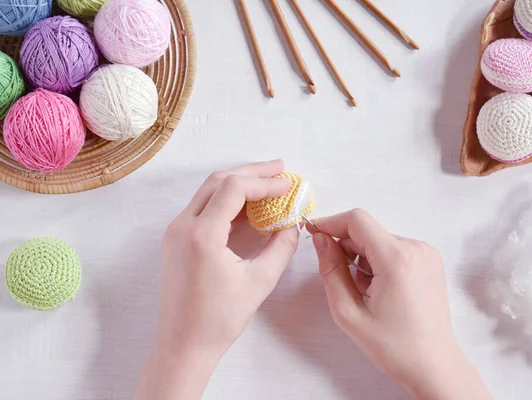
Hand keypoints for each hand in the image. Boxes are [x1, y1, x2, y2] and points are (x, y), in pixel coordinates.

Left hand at [136, 160, 299, 399]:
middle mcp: (182, 226)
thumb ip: (281, 248)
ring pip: (208, 191)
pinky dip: (226, 199)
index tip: (288, 184)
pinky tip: (248, 204)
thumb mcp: (259, 282)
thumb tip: (294, 225)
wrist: (182, 344)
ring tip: (267, 181)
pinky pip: (202, 207)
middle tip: (280, 169)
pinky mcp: (175, 239)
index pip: (234, 189)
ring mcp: (175, 231)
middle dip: (251, 172)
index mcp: (201, 235)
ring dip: (238, 182)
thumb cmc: (219, 320)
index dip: (264, 181)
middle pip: (219, 181)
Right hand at [310, 209, 491, 399]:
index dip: (331, 223)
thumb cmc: (393, 346)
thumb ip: (331, 271)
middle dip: (347, 248)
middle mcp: (416, 248)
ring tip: (365, 291)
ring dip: (363, 257)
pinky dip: (379, 261)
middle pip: (368, 230)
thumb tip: (320, 239)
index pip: (357, 220)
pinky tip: (380, 289)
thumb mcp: (348, 312)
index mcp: (397, 259)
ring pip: (380, 240)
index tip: (313, 234)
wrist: (433, 364)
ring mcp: (426, 253)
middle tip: (341, 280)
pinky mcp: (430, 260)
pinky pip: (394, 248)